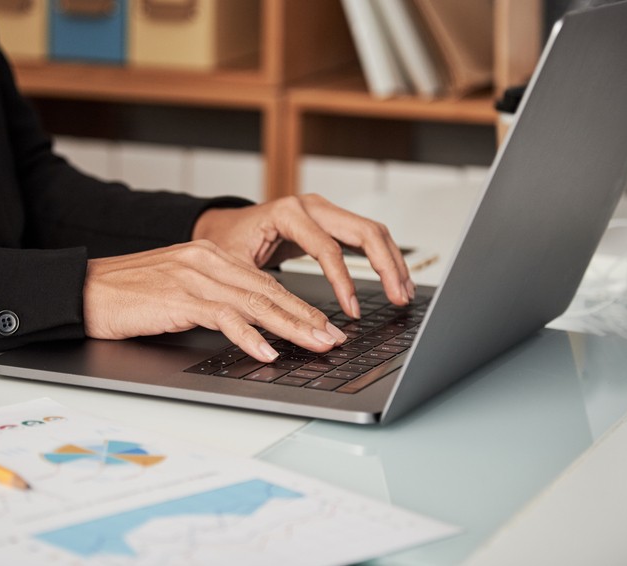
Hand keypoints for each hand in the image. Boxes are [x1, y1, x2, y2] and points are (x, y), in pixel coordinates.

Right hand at [83, 241, 346, 361]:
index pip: (264, 282)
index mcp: (209, 257)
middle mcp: (207, 261)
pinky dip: (248, 335)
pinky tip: (268, 351)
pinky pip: (223, 317)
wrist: (84, 290)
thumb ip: (212, 300)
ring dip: (290, 327)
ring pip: (255, 302)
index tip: (322, 325)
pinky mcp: (178, 296)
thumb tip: (248, 325)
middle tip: (333, 338)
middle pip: (268, 291)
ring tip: (316, 345)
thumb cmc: (127, 296)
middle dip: (306, 317)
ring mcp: (194, 277)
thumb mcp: (177, 291)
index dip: (297, 306)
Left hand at [192, 194, 414, 317]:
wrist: (223, 225)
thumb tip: (287, 321)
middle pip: (364, 231)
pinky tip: (394, 280)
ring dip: (392, 262)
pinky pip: (364, 237)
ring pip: (371, 231)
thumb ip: (261, 290)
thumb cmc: (227, 242)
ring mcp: (324, 211)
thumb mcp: (236, 267)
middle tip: (399, 298)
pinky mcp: (330, 222)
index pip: (328, 248)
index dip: (343, 282)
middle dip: (386, 266)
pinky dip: (382, 258)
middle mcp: (311, 205)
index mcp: (288, 212)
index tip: (351, 311)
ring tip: (403, 293)